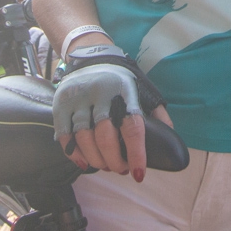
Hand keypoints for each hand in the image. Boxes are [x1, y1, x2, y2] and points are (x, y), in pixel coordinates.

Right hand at [52, 58, 167, 180]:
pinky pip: (65, 135)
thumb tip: (169, 138)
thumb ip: (158, 114)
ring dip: (96, 160)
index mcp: (125, 91)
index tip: (139, 174)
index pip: (133, 128)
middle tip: (120, 169)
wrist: (91, 56)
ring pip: (84, 139)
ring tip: (105, 166)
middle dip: (114, 161)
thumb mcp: (144, 89)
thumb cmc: (122, 80)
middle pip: (105, 138)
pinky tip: (85, 162)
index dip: (136, 155)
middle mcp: (100, 94)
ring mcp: (78, 99)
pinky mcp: (61, 104)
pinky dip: (75, 154)